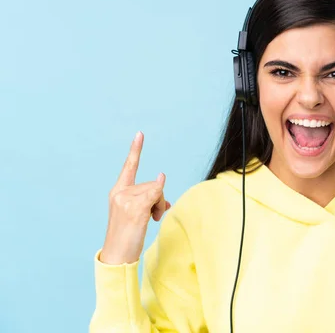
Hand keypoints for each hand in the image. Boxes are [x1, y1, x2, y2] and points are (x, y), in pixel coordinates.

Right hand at [99, 131, 170, 264]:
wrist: (117, 257)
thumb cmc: (128, 237)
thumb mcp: (138, 214)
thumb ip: (149, 198)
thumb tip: (163, 184)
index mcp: (118, 192)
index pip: (129, 167)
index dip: (136, 150)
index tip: (140, 133)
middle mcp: (120, 192)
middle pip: (152, 183)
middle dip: (159, 199)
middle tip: (153, 216)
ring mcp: (126, 200)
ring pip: (156, 190)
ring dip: (160, 205)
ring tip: (150, 221)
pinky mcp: (135, 208)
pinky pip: (157, 194)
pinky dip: (160, 202)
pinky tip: (154, 216)